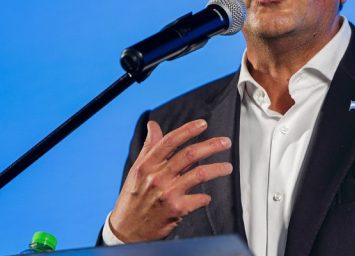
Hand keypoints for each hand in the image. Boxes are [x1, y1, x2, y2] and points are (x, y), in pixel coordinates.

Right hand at [108, 119, 232, 242]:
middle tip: (225, 142)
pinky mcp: (176, 210)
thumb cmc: (133, 198)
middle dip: (211, 146)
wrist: (126, 231)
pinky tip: (207, 197)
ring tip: (227, 167)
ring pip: (199, 174)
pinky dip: (206, 197)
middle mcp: (157, 177)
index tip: (203, 124)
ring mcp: (167, 193)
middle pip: (190, 155)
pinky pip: (199, 199)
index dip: (188, 130)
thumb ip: (149, 147)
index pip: (170, 142)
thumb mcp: (137, 171)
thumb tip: (153, 125)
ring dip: (217, 169)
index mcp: (147, 165)